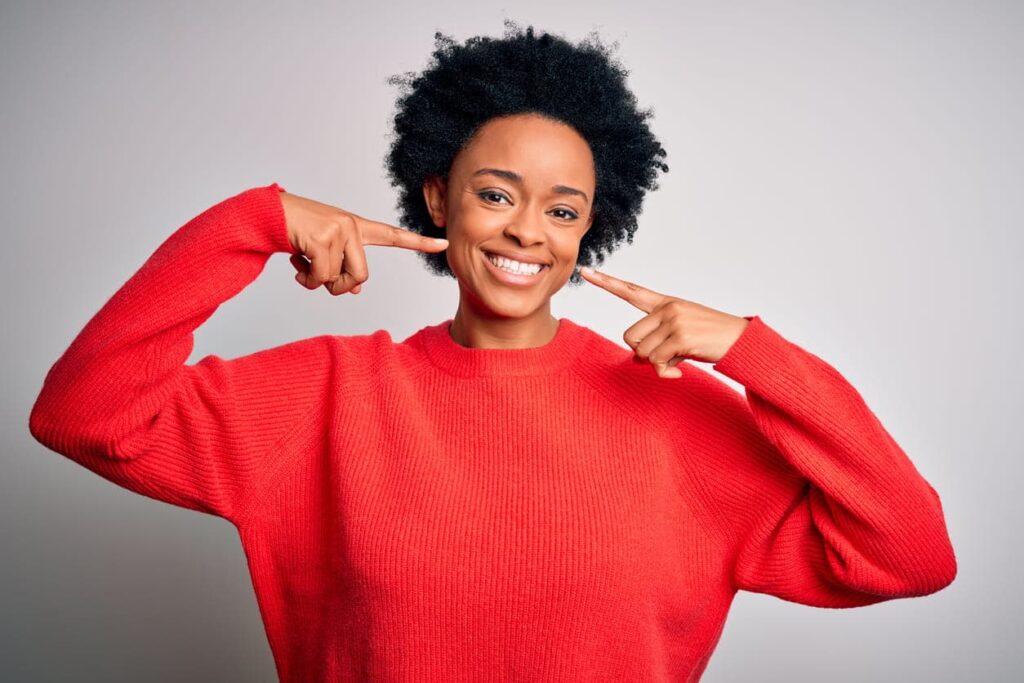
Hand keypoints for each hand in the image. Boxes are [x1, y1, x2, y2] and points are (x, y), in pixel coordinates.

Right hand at [280, 191, 448, 295]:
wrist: (267, 214)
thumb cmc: (296, 233)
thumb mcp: (324, 251)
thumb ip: (342, 268)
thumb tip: (354, 291)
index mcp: (356, 227)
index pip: (393, 235)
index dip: (418, 243)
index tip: (444, 244)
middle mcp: (351, 225)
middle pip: (362, 276)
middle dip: (339, 286)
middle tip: (317, 277)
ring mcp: (339, 230)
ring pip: (338, 279)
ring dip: (316, 280)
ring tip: (302, 263)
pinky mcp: (323, 237)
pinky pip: (321, 277)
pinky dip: (306, 278)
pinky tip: (295, 262)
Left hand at [579, 266, 749, 377]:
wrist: (741, 341)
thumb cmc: (709, 339)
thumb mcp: (679, 336)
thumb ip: (657, 341)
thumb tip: (638, 361)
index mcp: (666, 303)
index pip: (631, 291)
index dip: (606, 282)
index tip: (585, 271)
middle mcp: (668, 308)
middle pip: (630, 337)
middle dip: (643, 353)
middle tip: (665, 357)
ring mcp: (674, 320)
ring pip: (643, 352)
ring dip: (658, 364)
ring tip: (678, 360)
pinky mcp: (680, 336)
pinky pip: (656, 362)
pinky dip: (666, 372)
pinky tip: (679, 371)